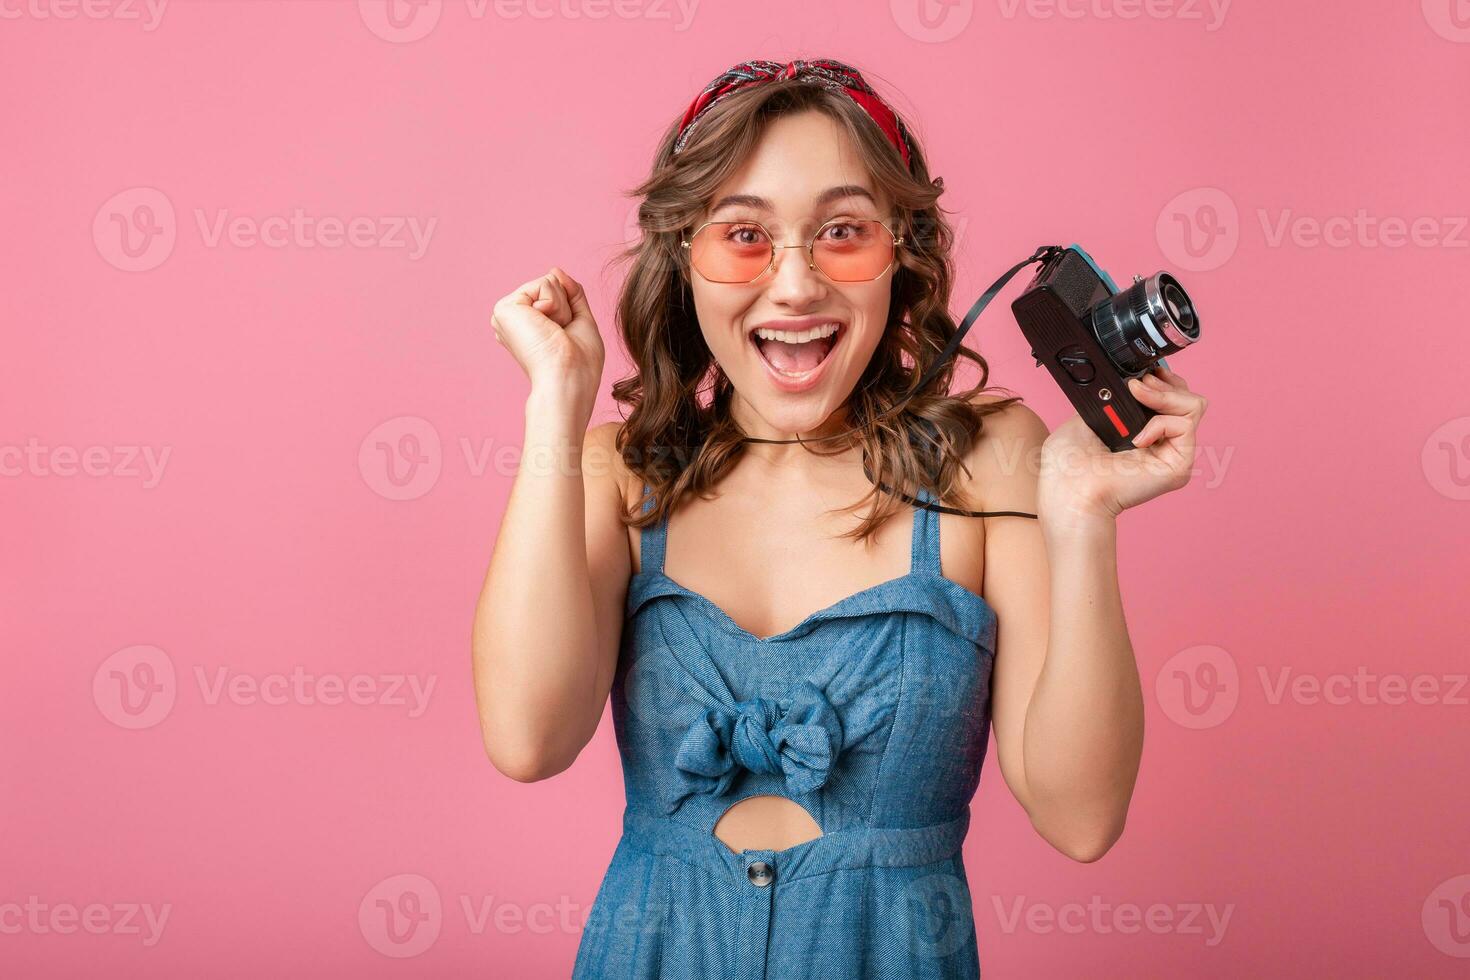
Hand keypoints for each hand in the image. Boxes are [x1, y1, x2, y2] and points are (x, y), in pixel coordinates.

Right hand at [491, 267, 604, 410]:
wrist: (568, 380)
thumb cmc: (578, 365)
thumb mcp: (580, 322)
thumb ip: (570, 294)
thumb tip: (554, 270)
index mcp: (527, 326)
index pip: (557, 296)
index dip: (571, 313)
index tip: (564, 339)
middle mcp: (513, 320)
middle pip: (553, 285)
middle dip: (567, 308)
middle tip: (559, 336)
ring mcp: (506, 314)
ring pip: (549, 282)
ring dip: (562, 309)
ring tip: (553, 334)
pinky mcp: (505, 308)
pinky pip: (545, 283)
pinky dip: (555, 305)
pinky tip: (545, 327)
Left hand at [1038, 363, 1208, 526]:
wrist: (1070, 492)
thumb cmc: (1068, 465)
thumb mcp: (1086, 418)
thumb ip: (1112, 399)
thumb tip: (1132, 381)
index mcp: (1141, 432)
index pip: (1170, 396)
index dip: (1161, 379)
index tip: (1143, 373)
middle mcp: (1161, 443)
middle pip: (1187, 396)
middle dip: (1165, 382)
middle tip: (1137, 386)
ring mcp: (1173, 454)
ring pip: (1194, 405)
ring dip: (1165, 395)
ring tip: (1138, 397)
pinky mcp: (1179, 466)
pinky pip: (1185, 424)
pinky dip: (1160, 422)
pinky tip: (1136, 437)